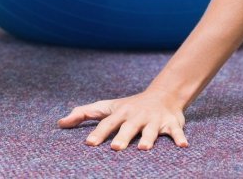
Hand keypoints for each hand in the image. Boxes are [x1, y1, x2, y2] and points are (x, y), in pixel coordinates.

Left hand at [57, 89, 187, 150]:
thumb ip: (84, 114)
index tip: (89, 144)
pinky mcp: (171, 123)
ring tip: (144, 148)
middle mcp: (136, 116)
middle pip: (128, 128)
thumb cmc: (128, 106)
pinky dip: (180, 138)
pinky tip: (183, 146)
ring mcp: (154, 119)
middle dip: (122, 137)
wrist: (162, 94)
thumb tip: (60, 123)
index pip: (106, 123)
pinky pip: (176, 131)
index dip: (98, 133)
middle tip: (115, 148)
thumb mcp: (106, 107)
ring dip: (148, 138)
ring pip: (150, 130)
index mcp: (120, 113)